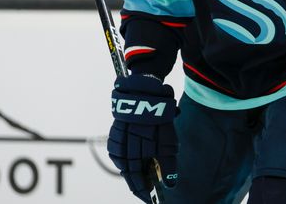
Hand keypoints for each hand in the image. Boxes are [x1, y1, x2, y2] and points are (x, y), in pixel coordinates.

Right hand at [108, 74, 177, 201]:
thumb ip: (169, 167)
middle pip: (130, 176)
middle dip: (141, 183)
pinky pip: (120, 152)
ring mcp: (116, 143)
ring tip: (147, 174)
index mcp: (132, 158)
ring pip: (125, 165)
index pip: (137, 185)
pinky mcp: (115, 133)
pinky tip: (137, 158)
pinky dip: (129, 158)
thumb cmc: (158, 119)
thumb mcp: (169, 144)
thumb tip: (170, 186)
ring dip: (135, 171)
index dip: (146, 195)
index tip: (153, 201)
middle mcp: (121, 153)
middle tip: (152, 188)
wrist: (143, 93)